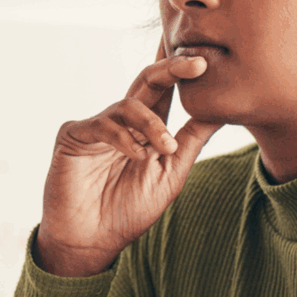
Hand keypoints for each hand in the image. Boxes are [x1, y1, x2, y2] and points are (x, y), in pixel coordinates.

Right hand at [36, 44, 223, 275]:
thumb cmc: (130, 210)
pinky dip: (124, 139)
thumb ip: (193, 139)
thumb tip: (223, 108)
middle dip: (173, 68)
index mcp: (147, 127)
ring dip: (153, 124)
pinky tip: (138, 157)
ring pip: (129, 104)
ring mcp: (97, 125)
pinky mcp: (73, 135)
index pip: (167, 90)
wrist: (92, 241)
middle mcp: (122, 120)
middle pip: (148, 80)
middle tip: (199, 63)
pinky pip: (103, 125)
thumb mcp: (172, 172)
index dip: (183, 69)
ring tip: (166, 148)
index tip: (209, 56)